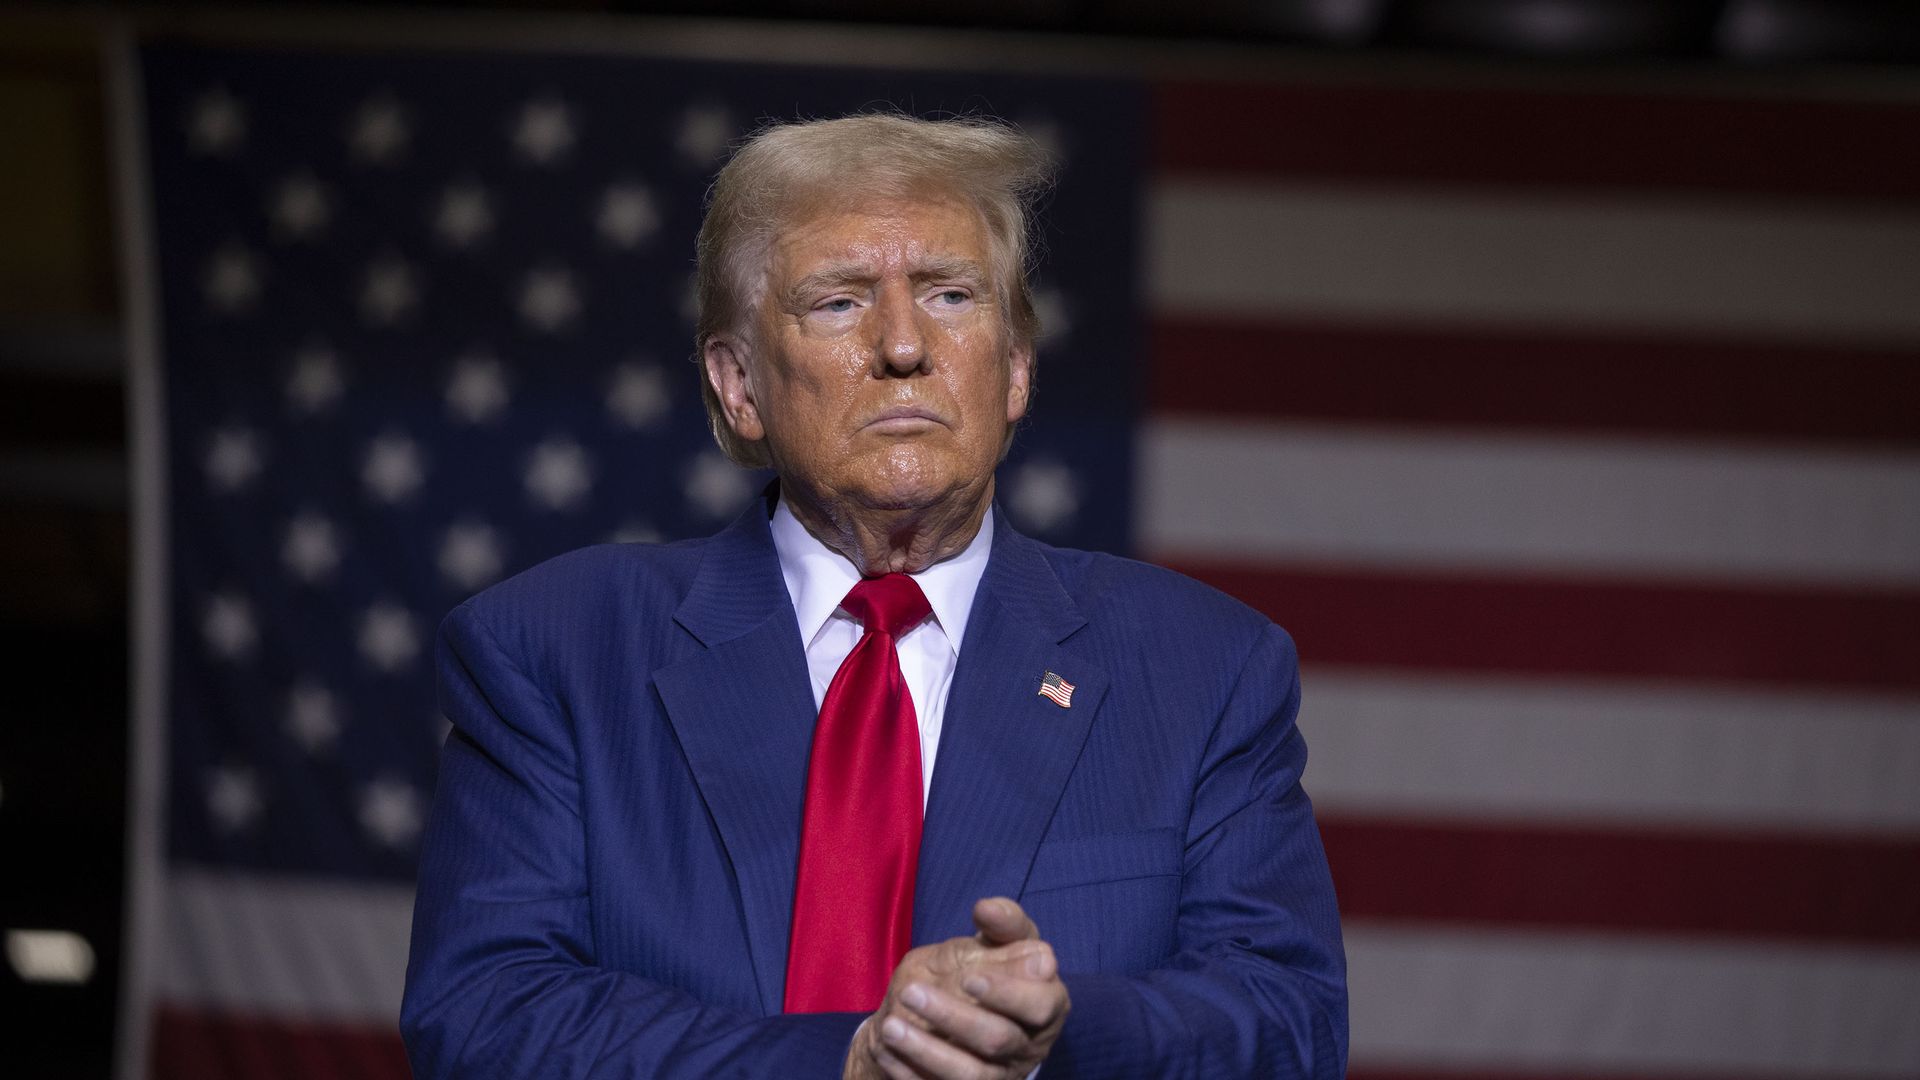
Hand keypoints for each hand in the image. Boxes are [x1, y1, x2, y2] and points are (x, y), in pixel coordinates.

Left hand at [845, 898, 1069, 1079]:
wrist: (940, 1016)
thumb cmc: (978, 970)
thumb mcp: (992, 942)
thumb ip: (999, 923)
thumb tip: (987, 908)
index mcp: (1046, 1004)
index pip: (1042, 1004)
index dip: (1008, 993)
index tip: (968, 976)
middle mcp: (1027, 1045)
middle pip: (1000, 1039)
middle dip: (954, 1016)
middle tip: (911, 992)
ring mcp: (999, 1075)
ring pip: (970, 1073)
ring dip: (927, 1050)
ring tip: (890, 1027)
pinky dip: (910, 1071)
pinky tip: (885, 1049)